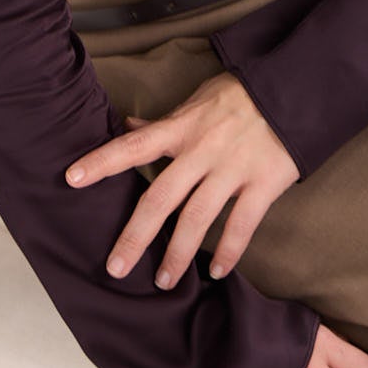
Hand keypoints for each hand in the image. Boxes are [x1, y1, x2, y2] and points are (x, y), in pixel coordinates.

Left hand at [65, 72, 298, 288]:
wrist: (295, 86)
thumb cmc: (243, 94)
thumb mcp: (198, 100)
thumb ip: (164, 121)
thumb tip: (128, 125)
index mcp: (183, 128)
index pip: (134, 145)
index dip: (102, 161)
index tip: (71, 178)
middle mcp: (203, 150)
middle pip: (160, 197)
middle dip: (135, 235)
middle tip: (115, 267)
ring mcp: (233, 169)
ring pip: (197, 219)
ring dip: (177, 255)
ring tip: (164, 282)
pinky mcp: (263, 183)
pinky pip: (241, 225)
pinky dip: (229, 251)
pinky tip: (217, 272)